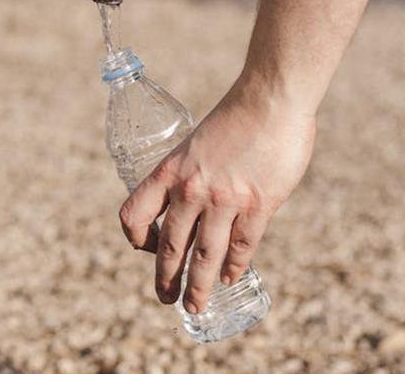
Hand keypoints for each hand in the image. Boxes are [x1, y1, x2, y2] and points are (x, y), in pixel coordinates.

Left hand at [118, 79, 315, 313]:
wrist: (271, 99)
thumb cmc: (236, 117)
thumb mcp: (196, 144)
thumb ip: (194, 175)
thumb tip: (198, 205)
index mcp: (169, 170)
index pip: (134, 213)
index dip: (135, 237)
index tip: (145, 247)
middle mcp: (190, 189)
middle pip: (170, 246)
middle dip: (166, 278)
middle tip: (166, 299)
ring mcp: (224, 200)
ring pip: (204, 257)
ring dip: (198, 286)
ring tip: (194, 306)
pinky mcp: (258, 205)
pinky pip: (241, 247)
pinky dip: (233, 267)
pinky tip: (230, 278)